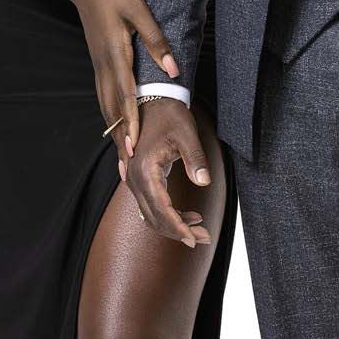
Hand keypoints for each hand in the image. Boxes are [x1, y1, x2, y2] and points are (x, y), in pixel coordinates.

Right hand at [60, 0, 180, 167]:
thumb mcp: (140, 11)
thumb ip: (156, 41)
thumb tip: (174, 69)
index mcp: (116, 55)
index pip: (125, 95)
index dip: (130, 123)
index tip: (134, 146)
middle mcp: (104, 67)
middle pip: (112, 110)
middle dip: (120, 140)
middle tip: (127, 169)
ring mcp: (99, 68)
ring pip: (106, 107)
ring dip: (114, 133)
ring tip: (122, 158)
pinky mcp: (99, 65)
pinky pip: (104, 98)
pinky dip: (110, 117)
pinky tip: (116, 129)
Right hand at [125, 97, 212, 246]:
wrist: (152, 99)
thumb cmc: (170, 114)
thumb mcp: (187, 134)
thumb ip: (195, 159)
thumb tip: (204, 183)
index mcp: (146, 169)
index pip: (160, 209)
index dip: (177, 228)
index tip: (194, 240)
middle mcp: (134, 177)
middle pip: (153, 217)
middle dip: (178, 231)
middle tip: (203, 238)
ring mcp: (134, 178)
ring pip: (151, 214)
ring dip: (174, 225)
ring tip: (200, 229)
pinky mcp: (139, 177)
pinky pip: (150, 204)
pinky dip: (168, 214)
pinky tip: (189, 216)